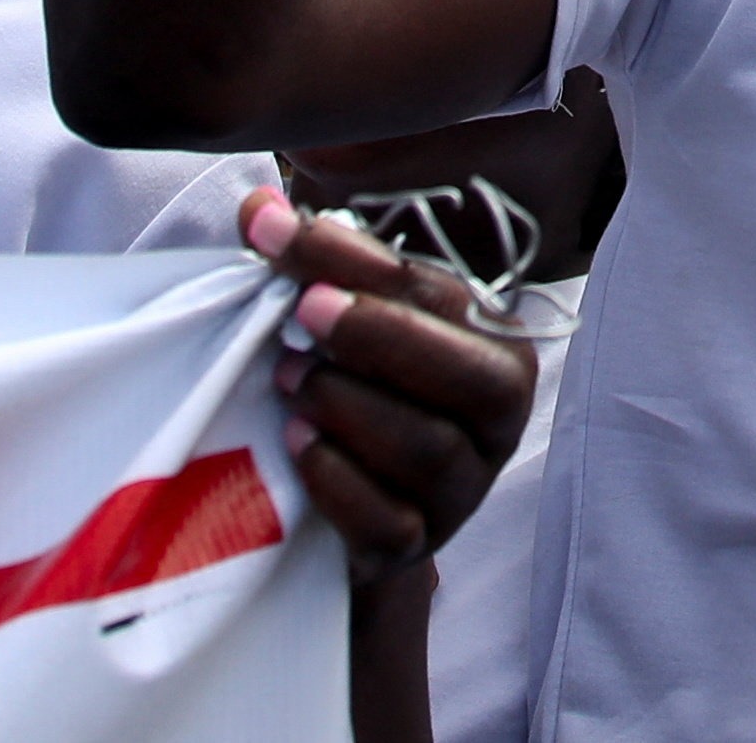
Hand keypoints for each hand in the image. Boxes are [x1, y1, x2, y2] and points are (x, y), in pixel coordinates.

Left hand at [243, 188, 534, 586]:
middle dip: (378, 335)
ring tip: (289, 381)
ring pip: (427, 447)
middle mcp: (497, 420)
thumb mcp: (351, 323)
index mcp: (495, 346)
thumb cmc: (362, 393)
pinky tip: (296, 445)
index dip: (354, 262)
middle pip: (466, 376)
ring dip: (348, 405)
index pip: (433, 294)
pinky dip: (335, 479)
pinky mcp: (418, 547)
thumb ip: (315, 265)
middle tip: (302, 315)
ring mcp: (463, 490)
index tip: (277, 236)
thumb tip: (258, 208)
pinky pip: (389, 521)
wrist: (353, 516)